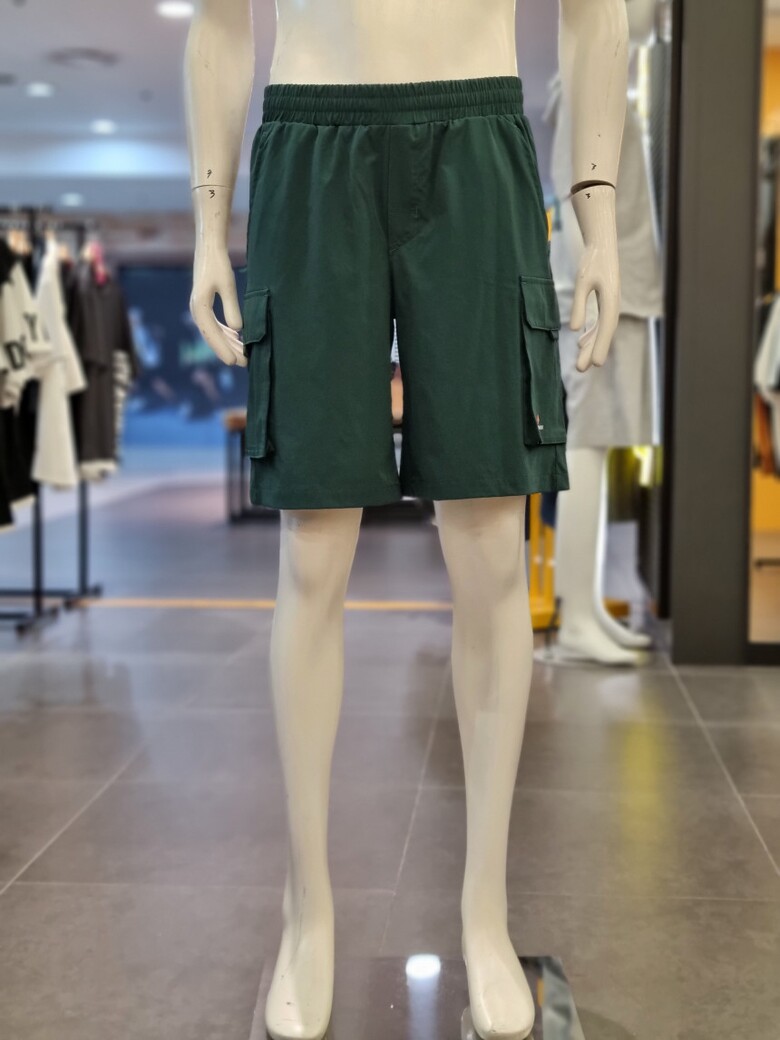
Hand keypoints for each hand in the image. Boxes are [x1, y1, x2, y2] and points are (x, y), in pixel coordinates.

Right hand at [190, 243, 245, 366]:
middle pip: (213, 336)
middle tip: (244, 363)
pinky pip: (215, 324)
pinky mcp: (205, 304)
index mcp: (200, 307)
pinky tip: (236, 338)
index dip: (223, 349)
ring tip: (243, 354)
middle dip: (228, 350)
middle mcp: (197, 310)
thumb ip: (231, 307)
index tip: (234, 362)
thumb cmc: (218, 263)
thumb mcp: (227, 284)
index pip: (212, 334)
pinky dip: (225, 333)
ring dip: (228, 343)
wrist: (208, 246)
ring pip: (215, 332)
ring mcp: (200, 307)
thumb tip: (237, 330)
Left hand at [569, 184, 619, 371]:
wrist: (601, 243)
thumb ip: (578, 305)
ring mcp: (610, 303)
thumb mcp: (582, 281)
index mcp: (611, 299)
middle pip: (603, 333)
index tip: (593, 364)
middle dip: (593, 351)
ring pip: (601, 330)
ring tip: (580, 362)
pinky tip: (581, 343)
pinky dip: (591, 333)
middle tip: (581, 370)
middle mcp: (613, 304)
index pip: (606, 328)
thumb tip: (574, 330)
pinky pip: (598, 322)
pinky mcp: (604, 300)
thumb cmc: (592, 260)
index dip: (599, 346)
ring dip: (591, 345)